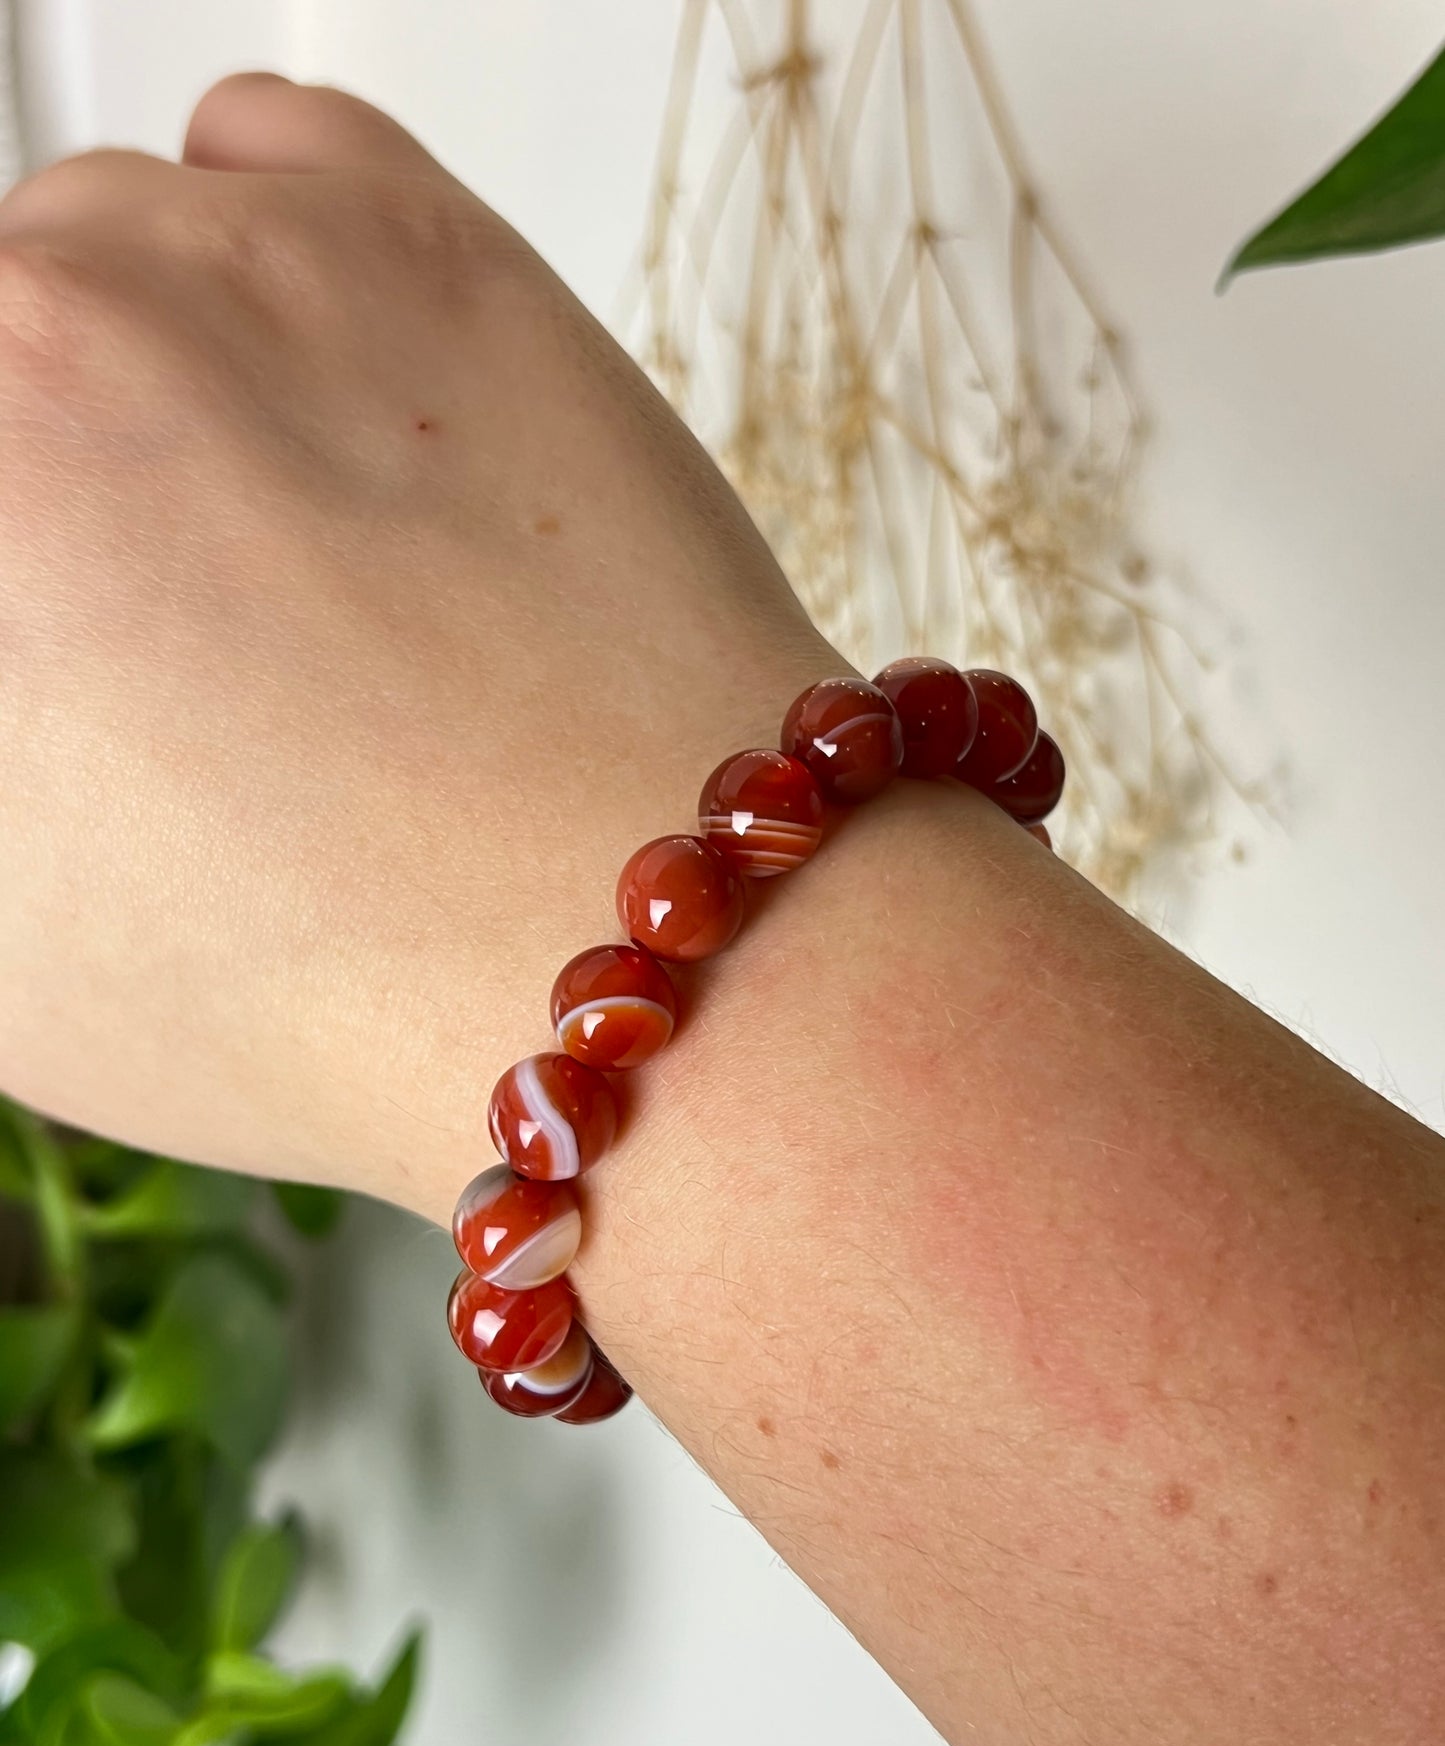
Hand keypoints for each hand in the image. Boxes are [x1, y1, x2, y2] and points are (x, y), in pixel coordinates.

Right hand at [0, 75, 835, 1212]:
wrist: (634, 944)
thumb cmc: (334, 982)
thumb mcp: (8, 954)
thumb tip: (28, 659)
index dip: (31, 584)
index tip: (64, 635)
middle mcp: (57, 324)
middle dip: (48, 482)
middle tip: (146, 619)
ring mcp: (249, 257)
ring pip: (105, 242)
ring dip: (138, 364)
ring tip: (256, 536)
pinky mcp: (424, 240)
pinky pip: (261, 144)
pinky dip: (250, 234)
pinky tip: (302, 377)